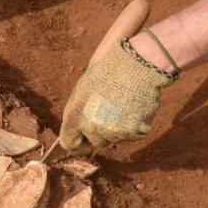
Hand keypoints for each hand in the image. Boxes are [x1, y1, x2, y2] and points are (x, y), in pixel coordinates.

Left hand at [58, 40, 174, 152]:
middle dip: (103, 133)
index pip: (69, 143)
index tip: (85, 144)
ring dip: (121, 128)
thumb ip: (81, 112)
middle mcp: (91, 127)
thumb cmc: (108, 70)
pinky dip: (138, 125)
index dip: (78, 145)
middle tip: (113, 113)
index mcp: (74, 115)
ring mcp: (113, 132)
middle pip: (97, 143)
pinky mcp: (133, 132)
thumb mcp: (84, 89)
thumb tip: (81, 128)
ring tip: (126, 104)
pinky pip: (135, 134)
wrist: (134, 63)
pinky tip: (137, 106)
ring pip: (117, 139)